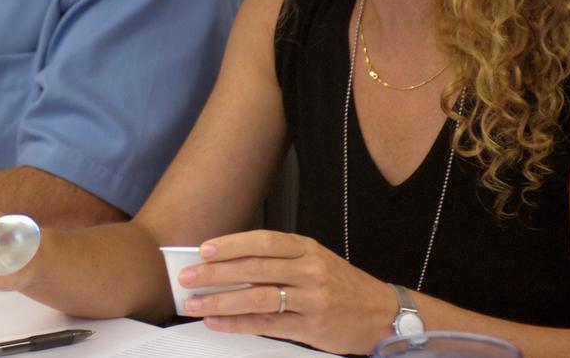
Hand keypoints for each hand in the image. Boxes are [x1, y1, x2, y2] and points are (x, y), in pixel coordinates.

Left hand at [177, 230, 391, 355]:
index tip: (204, 249)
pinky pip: (267, 324)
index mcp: (307, 248)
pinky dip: (237, 323)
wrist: (381, 314)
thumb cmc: (342, 285)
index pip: (263, 241)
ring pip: (257, 298)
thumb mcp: (315, 260)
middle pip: (254, 268)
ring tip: (194, 304)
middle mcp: (309, 270)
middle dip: (215, 273)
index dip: (231, 244)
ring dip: (220, 301)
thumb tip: (232, 261)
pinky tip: (217, 322)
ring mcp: (311, 299)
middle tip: (188, 277)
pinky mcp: (310, 327)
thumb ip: (280, 259)